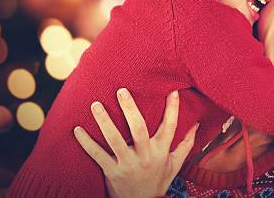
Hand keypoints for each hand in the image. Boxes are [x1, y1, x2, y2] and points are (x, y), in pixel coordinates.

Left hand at [74, 89, 197, 197]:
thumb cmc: (157, 181)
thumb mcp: (175, 165)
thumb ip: (186, 144)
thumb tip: (196, 124)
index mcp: (161, 151)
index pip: (170, 127)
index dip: (172, 109)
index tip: (172, 90)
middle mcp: (145, 156)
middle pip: (139, 129)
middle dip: (130, 109)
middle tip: (121, 90)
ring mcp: (127, 164)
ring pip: (115, 140)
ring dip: (104, 121)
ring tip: (95, 105)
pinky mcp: (111, 172)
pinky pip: (97, 155)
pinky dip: (86, 143)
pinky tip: (77, 129)